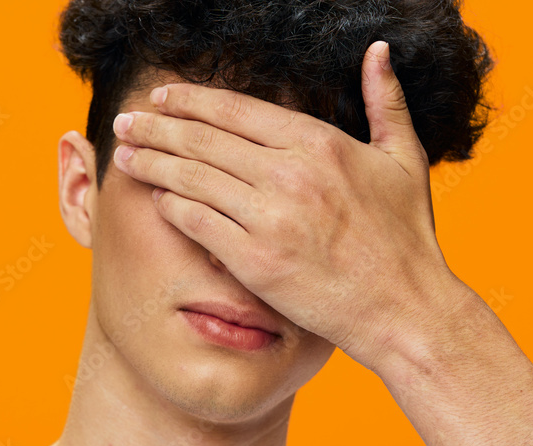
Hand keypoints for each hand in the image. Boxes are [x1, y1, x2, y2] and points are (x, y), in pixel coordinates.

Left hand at [111, 41, 468, 369]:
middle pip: (202, 139)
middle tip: (126, 121)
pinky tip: (154, 198)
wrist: (406, 309)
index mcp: (319, 143)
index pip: (235, 110)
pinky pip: (198, 222)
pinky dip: (171, 206)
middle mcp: (289, 173)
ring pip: (192, 178)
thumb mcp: (405, 159)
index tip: (162, 97)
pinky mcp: (255, 260)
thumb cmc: (407, 238)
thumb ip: (386, 101)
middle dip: (156, 127)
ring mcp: (270, 217)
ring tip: (125, 154)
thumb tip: (377, 50)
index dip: (190, 100)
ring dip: (151, 162)